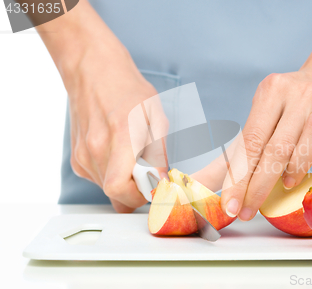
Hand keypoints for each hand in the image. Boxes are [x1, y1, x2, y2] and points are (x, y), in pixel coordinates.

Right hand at [65, 41, 161, 212]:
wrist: (93, 71)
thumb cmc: (128, 90)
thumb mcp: (156, 118)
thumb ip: (158, 153)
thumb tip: (161, 180)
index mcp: (120, 138)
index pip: (119, 189)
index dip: (139, 196)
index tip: (153, 186)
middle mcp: (96, 150)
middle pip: (116, 194)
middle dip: (136, 191)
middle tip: (148, 173)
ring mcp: (83, 155)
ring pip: (107, 189)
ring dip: (125, 182)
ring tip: (133, 157)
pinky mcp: (77, 158)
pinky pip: (99, 179)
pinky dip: (113, 174)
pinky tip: (119, 153)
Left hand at [221, 69, 311, 220]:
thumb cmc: (294, 106)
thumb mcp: (265, 116)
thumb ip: (239, 153)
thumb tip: (206, 186)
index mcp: (271, 91)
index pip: (250, 142)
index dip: (239, 178)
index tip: (230, 206)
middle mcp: (299, 92)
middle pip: (276, 147)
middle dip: (258, 186)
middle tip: (248, 211)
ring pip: (311, 140)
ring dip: (296, 169)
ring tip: (286, 183)